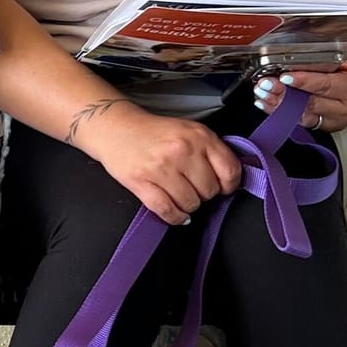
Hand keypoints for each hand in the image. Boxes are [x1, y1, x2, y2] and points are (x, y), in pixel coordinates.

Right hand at [77, 102, 242, 226]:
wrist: (116, 128)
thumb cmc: (155, 133)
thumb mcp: (189, 131)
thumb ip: (211, 150)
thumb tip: (228, 180)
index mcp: (199, 136)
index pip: (229, 171)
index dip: (228, 185)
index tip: (222, 187)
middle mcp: (182, 150)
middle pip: (209, 191)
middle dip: (203, 193)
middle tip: (192, 186)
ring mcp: (161, 168)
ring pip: (190, 204)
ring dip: (188, 205)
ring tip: (179, 194)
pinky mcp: (141, 182)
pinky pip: (167, 211)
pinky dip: (175, 217)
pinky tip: (175, 212)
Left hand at [258, 51, 346, 132]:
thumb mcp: (344, 51)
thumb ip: (320, 55)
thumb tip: (295, 54)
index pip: (325, 85)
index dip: (303, 81)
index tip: (284, 76)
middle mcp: (346, 107)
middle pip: (311, 104)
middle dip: (284, 94)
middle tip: (266, 84)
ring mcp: (336, 120)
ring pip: (303, 116)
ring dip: (278, 105)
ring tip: (262, 93)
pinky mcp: (326, 126)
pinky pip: (300, 121)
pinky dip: (282, 111)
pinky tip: (267, 103)